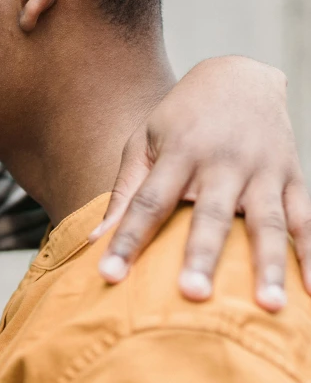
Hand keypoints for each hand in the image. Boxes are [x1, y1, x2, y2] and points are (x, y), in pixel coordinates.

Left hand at [89, 56, 310, 311]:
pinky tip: (308, 290)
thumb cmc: (180, 118)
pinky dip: (309, 253)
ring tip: (269, 307)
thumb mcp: (144, 142)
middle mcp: (222, 162)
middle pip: (211, 214)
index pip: (148, 202)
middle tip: (193, 294)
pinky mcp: (292, 175)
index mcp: (179, 152)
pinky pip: (305, 219)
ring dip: (269, 265)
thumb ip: (125, 192)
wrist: (239, 76)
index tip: (108, 274)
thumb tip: (93, 240)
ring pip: (267, 222)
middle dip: (202, 254)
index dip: (127, 239)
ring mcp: (262, 169)